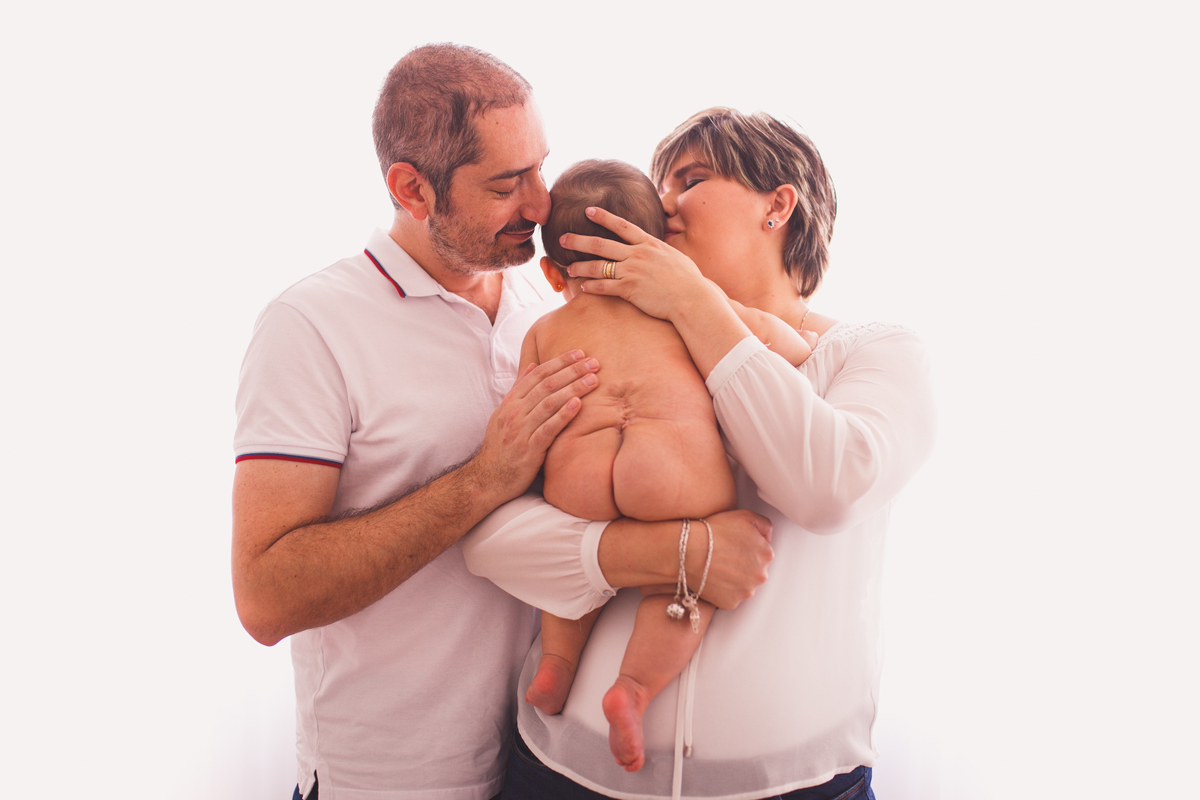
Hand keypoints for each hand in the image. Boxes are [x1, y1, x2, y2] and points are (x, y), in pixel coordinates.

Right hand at [472, 350, 599, 500]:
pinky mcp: (529, 449)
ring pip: (549, 403)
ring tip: (593, 380)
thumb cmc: (501, 446)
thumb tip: (533, 366)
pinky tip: (577, 404)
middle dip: (571, 371)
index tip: (579, 353)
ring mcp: (521, 430)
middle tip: (594, 362)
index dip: (559, 362)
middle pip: (546, 385)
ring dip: (573, 388)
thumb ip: (519, 390)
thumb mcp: (504, 414)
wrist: (488, 479)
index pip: (537, 374)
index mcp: (510, 402)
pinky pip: (548, 429)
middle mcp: (514, 413)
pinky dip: (562, 415)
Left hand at [560, 206, 717, 322]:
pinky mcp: (629, 289)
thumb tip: (657, 248)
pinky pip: (604, 287)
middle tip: (563, 238)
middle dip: (579, 240)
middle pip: (601, 244)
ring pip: (599, 266)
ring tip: (568, 269)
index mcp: (649, 244)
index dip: (603, 217)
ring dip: (581, 267)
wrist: (692, 298)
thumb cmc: (689, 280)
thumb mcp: (675, 257)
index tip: (588, 210)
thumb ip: (660, 251)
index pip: (622, 225)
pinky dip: (591, 287)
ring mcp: (632, 271)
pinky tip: (582, 287)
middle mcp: (638, 254)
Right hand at [691, 510, 773, 608]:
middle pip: (755, 571)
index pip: (762, 552)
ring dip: (734, 579)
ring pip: (744, 585)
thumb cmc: (715, 530)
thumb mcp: (745, 516)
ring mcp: (746, 591)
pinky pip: (731, 597)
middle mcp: (761, 575)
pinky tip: (713, 578)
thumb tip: (768, 538)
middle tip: (724, 556)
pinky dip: (723, 590)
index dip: (746, 547)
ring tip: (717, 567)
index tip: (732, 545)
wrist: (688, 550)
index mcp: (767, 554)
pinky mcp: (731, 603)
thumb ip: (765, 525)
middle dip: (743, 565)